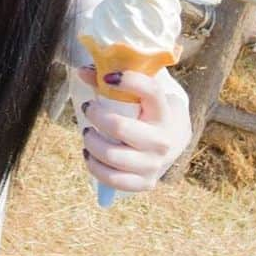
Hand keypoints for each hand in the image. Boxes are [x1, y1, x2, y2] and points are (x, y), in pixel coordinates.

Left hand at [76, 66, 191, 191]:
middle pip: (120, 127)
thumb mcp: (139, 94)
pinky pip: (112, 179)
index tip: (108, 77)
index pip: (151, 91)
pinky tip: (89, 154)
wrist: (172, 141)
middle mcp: (162, 140)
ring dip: (91, 141)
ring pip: (112, 155)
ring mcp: (154, 164)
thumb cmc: (148, 111)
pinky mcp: (145, 183)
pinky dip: (94, 166)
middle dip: (96, 115)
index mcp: (165, 112)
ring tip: (87, 132)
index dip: (129, 81)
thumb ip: (113, 80)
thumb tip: (82, 72)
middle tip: (88, 108)